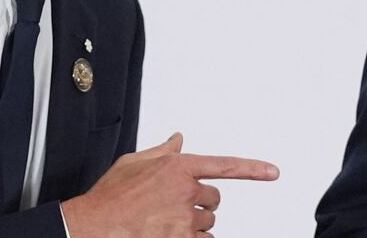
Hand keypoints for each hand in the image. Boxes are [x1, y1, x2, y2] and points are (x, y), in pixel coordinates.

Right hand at [61, 132, 278, 237]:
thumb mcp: (134, 163)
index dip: (253, 169)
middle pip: (214, 199)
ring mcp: (184, 218)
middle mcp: (185, 191)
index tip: (273, 172)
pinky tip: (171, 234)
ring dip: (194, 224)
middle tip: (175, 207)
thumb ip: (162, 151)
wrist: (93, 225)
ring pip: (208, 222)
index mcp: (178, 167)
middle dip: (200, 203)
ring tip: (165, 222)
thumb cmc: (111, 196)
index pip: (225, 166)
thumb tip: (178, 139)